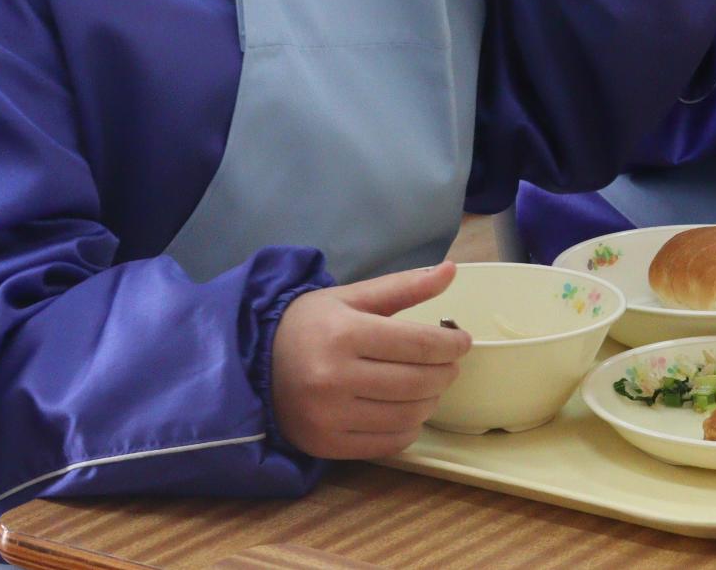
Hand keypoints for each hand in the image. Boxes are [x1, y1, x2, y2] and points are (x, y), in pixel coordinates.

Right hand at [270, 261, 471, 460]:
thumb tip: (451, 271)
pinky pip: (388, 443)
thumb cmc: (309, 324)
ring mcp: (330, 415)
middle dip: (446, 372)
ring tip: (429, 385)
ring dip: (430, 400)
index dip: (452, 345)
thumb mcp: (352, 297)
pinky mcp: (326, 444)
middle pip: (418, 382)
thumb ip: (404, 286)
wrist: (254, 361)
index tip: (462, 342)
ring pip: (408, 415)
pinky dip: (409, 428)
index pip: (421, 345)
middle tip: (449, 364)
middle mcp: (335, 377)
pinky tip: (407, 409)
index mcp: (345, 333)